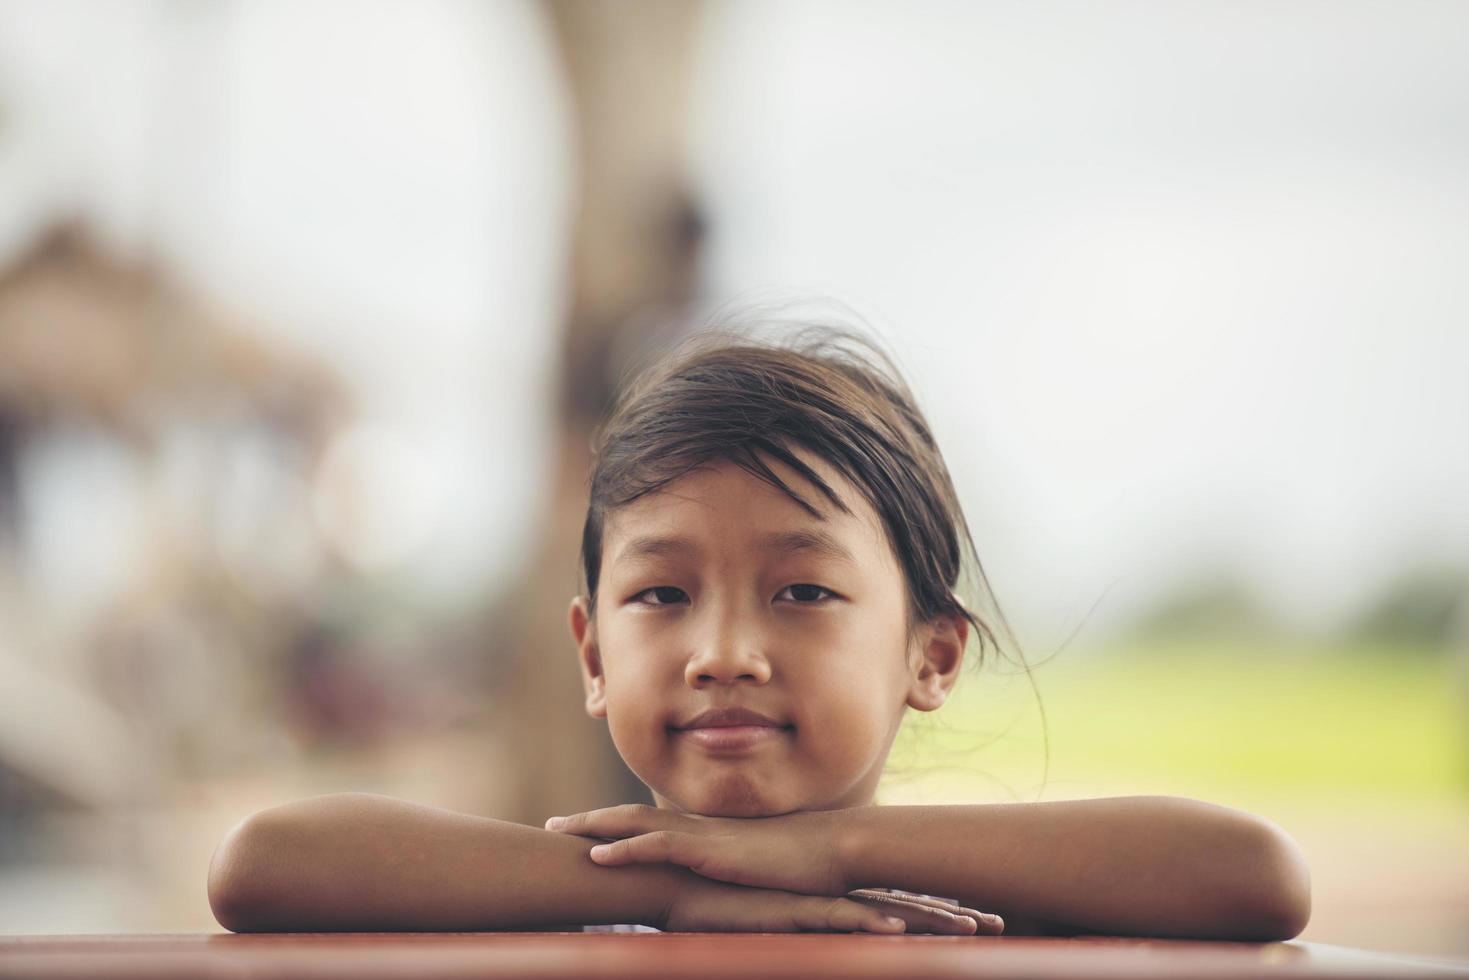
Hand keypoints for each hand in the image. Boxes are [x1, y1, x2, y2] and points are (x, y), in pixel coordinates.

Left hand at [546, 803, 847, 894]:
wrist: (834, 851)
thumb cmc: (806, 865)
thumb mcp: (761, 869)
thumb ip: (738, 871)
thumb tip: (726, 882)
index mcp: (709, 832)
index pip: (652, 821)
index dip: (616, 823)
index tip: (585, 829)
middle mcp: (700, 827)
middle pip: (632, 814)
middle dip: (591, 819)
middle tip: (554, 823)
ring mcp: (703, 836)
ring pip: (636, 823)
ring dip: (594, 826)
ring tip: (559, 831)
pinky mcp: (711, 852)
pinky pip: (659, 846)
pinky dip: (625, 849)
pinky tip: (598, 856)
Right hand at [661, 875, 1002, 934]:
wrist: (684, 881)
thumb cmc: (724, 902)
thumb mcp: (774, 918)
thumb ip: (803, 921)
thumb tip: (823, 931)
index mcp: (835, 896)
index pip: (898, 903)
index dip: (939, 911)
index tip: (979, 921)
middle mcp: (834, 894)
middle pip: (905, 904)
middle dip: (953, 916)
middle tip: (998, 924)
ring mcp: (817, 899)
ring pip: (884, 910)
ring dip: (929, 919)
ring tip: (970, 929)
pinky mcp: (793, 909)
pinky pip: (838, 918)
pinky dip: (870, 922)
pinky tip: (897, 928)